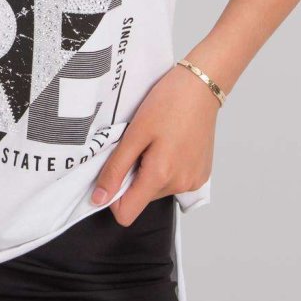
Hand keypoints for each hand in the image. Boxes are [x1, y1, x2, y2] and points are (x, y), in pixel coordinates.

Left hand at [90, 62, 218, 225]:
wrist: (201, 87)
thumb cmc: (169, 102)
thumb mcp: (134, 133)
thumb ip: (116, 169)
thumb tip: (99, 198)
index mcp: (161, 176)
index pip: (126, 213)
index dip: (113, 197)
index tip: (114, 173)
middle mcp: (180, 185)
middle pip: (141, 198)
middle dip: (134, 175)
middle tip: (139, 145)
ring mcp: (193, 181)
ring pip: (157, 189)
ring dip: (150, 170)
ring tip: (156, 142)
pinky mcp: (201, 175)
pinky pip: (174, 181)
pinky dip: (166, 168)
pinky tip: (170, 144)